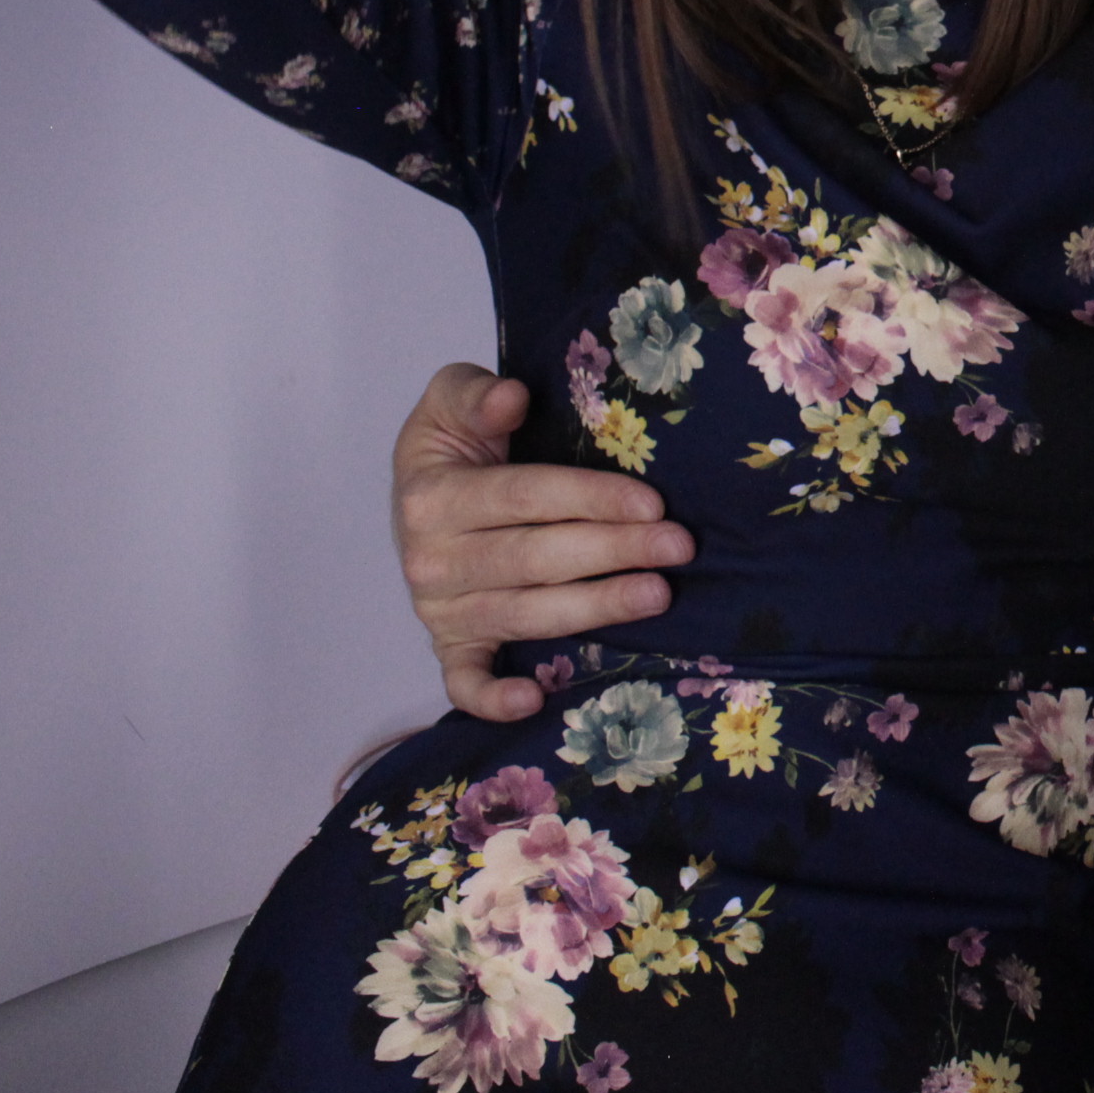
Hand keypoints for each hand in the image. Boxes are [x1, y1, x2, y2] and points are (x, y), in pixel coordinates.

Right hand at [390, 363, 691, 722]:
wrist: (416, 494)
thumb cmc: (454, 445)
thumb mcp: (451, 399)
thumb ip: (475, 392)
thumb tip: (511, 396)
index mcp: (433, 495)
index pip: (524, 498)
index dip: (590, 499)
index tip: (651, 501)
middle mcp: (430, 558)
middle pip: (534, 558)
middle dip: (613, 552)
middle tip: (677, 546)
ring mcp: (439, 608)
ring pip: (523, 614)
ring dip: (594, 608)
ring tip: (657, 595)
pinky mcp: (448, 644)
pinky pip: (464, 680)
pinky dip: (492, 698)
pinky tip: (534, 700)